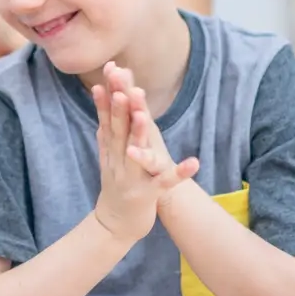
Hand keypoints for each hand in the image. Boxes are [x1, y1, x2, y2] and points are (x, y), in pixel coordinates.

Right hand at [93, 63, 198, 242]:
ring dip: (139, 133)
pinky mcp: (148, 194)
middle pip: (119, 129)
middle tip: (123, 84)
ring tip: (145, 115)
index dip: (110, 93)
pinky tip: (193, 162)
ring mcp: (132, 176)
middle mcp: (118, 159)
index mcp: (111, 148)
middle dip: (121, 106)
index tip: (110, 70)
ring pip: (137, 152)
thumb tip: (101, 96)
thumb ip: (106, 127)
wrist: (114, 224)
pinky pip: (165, 182)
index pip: (108, 116)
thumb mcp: (107, 154)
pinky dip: (178, 173)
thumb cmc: (115, 185)